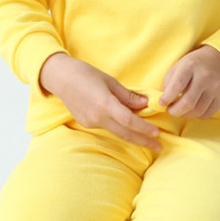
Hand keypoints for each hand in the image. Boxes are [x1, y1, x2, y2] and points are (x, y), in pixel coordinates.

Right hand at [39, 53, 160, 150]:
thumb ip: (127, 95)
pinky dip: (120, 128)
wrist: (60, 78)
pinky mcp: (86, 123)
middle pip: (124, 133)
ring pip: (116, 132)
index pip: (129, 121)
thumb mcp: (110, 81)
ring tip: (149, 138)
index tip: (157, 133)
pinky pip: (107, 127)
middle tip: (159, 147)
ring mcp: (90, 122)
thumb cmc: (86, 74)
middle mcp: (97, 117)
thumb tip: (145, 104)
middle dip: (143, 141)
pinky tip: (130, 127)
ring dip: (133, 136)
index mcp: (104, 104)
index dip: (144, 128)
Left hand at [159, 45, 219, 118]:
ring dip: (185, 115)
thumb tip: (164, 103)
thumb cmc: (192, 66)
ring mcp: (215, 87)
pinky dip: (197, 115)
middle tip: (171, 110)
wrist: (218, 60)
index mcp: (190, 66)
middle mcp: (205, 76)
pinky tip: (194, 108)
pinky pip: (207, 114)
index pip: (177, 86)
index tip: (162, 103)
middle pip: (188, 103)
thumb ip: (168, 84)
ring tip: (181, 109)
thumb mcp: (177, 67)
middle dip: (175, 111)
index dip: (167, 98)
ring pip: (197, 112)